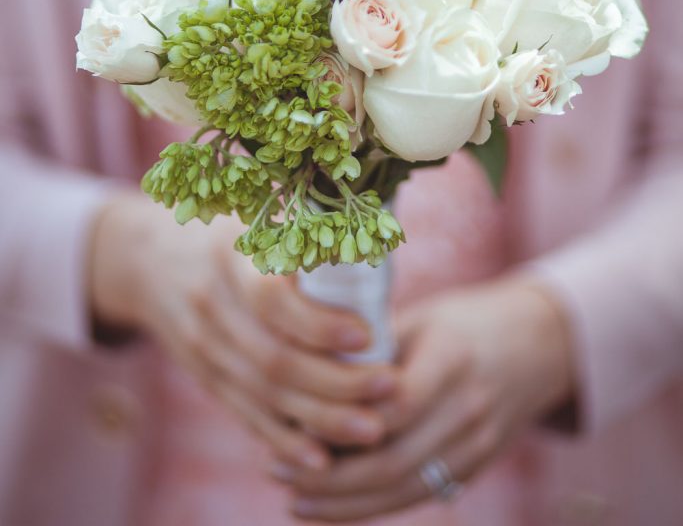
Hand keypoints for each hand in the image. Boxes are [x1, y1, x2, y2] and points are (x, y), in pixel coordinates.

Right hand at [88, 194, 396, 469]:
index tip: (366, 334)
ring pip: (265, 396)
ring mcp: (204, 349)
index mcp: (228, 255)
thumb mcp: (253, 212)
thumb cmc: (225, 230)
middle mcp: (211, 305)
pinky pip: (246, 415)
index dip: (317, 323)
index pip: (269, 299)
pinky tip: (323, 459)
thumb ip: (301, 225)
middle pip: (273, 359)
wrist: (149, 261)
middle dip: (337, 382)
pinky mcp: (206, 378)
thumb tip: (369, 238)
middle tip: (391, 386)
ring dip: (323, 419)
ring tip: (374, 428)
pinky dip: (285, 440)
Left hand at [284, 276, 574, 519]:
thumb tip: (302, 370)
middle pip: (395, 459)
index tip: (291, 420)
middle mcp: (469, 407)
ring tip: (292, 495)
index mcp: (453, 357)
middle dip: (330, 474)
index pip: (396, 404)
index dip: (342, 422)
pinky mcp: (475, 467)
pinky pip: (418, 495)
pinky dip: (370, 505)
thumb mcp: (422, 318)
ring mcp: (478, 444)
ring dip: (342, 501)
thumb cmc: (464, 321)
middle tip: (277, 467)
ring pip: (404, 489)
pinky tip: (328, 505)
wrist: (540, 344)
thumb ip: (373, 348)